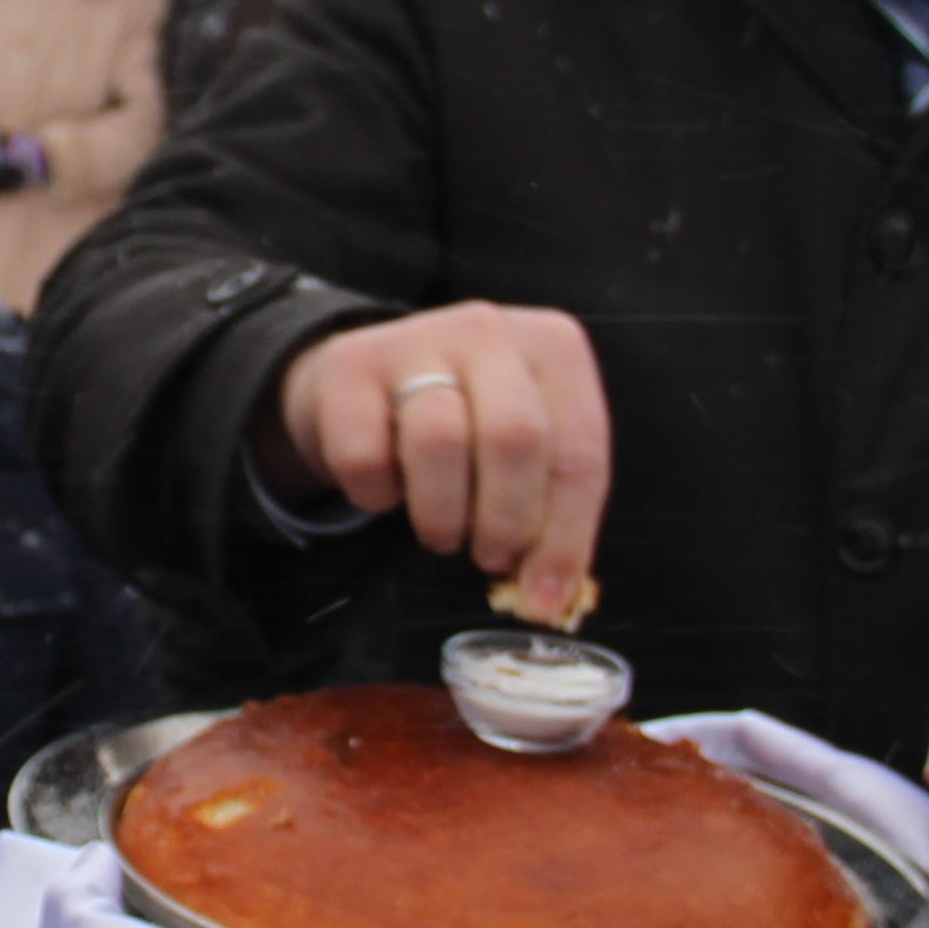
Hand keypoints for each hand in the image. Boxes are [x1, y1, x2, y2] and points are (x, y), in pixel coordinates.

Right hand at [257, 302, 611, 625]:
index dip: (566, 536)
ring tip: (442, 532)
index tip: (545, 597)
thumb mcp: (522, 452)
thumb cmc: (464, 421)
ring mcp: (416, 339)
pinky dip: (376, 495)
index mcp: (554, 348)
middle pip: (515, 438)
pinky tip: (386, 491)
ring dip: (442, 515)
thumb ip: (548, 512)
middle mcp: (489, 330)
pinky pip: (365, 454)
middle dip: (506, 520)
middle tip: (489, 556)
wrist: (364, 379)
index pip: (579, 452)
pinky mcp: (349, 365)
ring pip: (439, 441)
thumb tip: (547, 596)